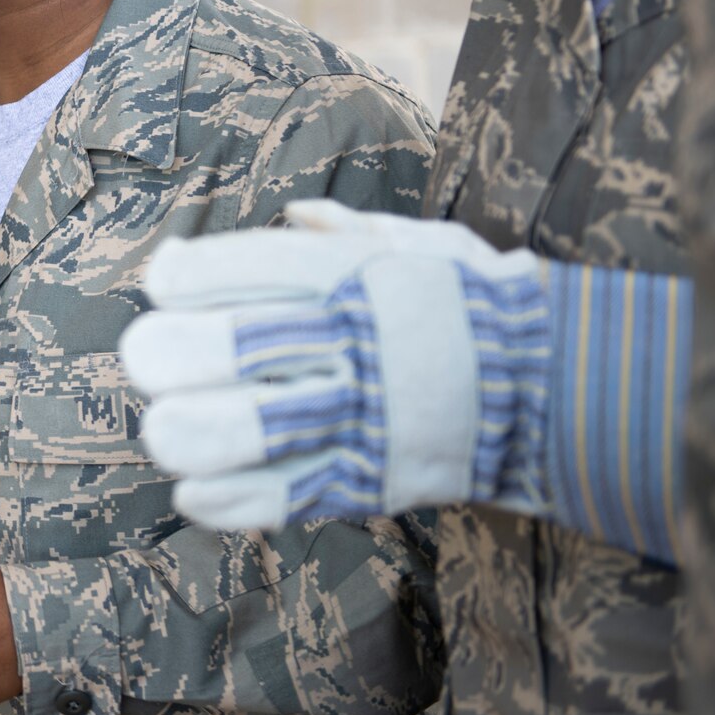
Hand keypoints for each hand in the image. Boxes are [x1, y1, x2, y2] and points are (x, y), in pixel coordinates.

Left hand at [117, 199, 549, 528]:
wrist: (564, 387)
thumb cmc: (474, 306)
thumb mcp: (419, 246)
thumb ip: (347, 232)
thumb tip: (293, 216)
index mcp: (346, 277)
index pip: (232, 269)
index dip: (178, 279)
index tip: (166, 284)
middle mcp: (344, 341)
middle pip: (216, 349)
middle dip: (162, 357)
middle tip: (151, 360)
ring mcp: (354, 415)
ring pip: (235, 429)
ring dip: (180, 433)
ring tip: (166, 429)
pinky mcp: (365, 480)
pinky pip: (273, 497)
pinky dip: (217, 498)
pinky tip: (193, 489)